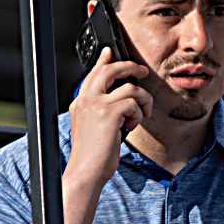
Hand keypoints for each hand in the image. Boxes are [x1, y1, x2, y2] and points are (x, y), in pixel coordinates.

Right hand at [65, 47, 151, 185]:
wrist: (86, 171)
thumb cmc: (93, 154)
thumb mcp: (93, 127)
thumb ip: (101, 110)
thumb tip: (121, 99)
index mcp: (80, 103)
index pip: (93, 74)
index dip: (104, 60)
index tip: (109, 52)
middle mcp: (86, 100)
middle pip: (110, 70)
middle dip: (130, 67)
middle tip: (142, 72)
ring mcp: (96, 105)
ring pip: (130, 88)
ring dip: (142, 101)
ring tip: (138, 116)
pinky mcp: (109, 113)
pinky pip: (134, 103)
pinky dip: (138, 115)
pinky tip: (130, 127)